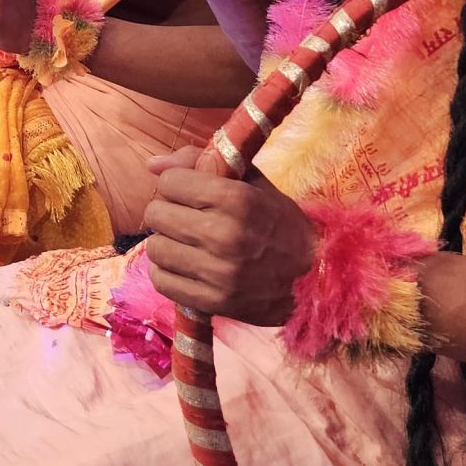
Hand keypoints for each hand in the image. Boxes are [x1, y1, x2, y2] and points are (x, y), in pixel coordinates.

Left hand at [138, 152, 317, 323]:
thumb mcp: (250, 183)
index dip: (177, 184)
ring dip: (167, 244)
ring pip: (155, 248)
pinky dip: (168, 273)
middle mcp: (225, 235)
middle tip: (188, 219)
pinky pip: (162, 281)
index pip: (169, 182)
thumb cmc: (278, 223)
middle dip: (168, 212)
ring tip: (189, 244)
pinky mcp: (214, 302)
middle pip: (156, 214)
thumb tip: (151, 164)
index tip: (191, 193)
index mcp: (237, 200)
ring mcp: (219, 273)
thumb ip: (202, 162)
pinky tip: (187, 267)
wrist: (314, 279)